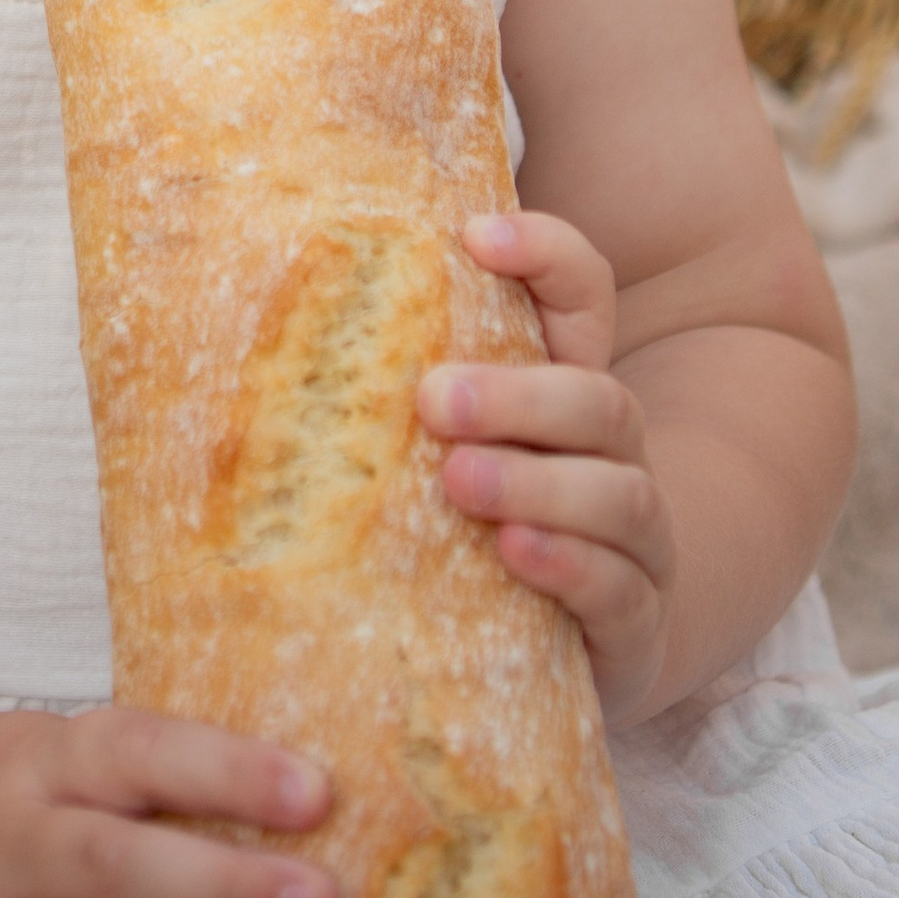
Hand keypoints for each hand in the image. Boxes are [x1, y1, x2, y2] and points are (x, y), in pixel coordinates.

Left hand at [419, 210, 674, 726]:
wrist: (552, 661)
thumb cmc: (469, 536)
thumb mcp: (432, 451)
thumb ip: (386, 390)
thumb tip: (262, 321)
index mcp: (564, 391)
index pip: (583, 294)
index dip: (546, 254)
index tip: (474, 236)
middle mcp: (614, 456)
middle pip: (598, 399)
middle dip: (519, 395)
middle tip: (432, 398)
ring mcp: (636, 543)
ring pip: (619, 494)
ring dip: (537, 484)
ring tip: (459, 481)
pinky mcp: (633, 625)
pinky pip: (620, 590)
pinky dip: (570, 565)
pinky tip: (514, 554)